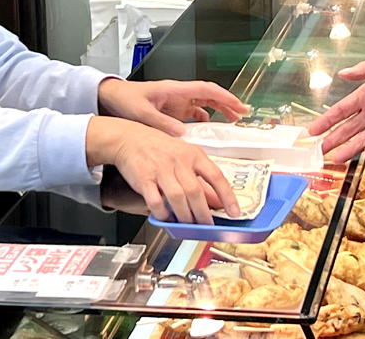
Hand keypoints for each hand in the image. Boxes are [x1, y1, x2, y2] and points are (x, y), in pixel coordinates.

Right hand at [86, 117, 239, 223]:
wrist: (129, 138)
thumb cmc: (160, 148)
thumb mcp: (185, 157)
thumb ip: (202, 179)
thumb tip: (218, 201)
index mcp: (194, 154)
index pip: (216, 176)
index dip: (228, 197)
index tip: (235, 212)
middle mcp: (179, 161)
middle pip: (196, 192)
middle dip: (203, 214)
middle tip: (207, 226)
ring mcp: (161, 169)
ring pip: (178, 198)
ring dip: (185, 216)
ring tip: (188, 224)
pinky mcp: (144, 178)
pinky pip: (156, 201)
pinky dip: (163, 213)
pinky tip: (166, 217)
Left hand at [97, 78, 248, 135]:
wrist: (112, 97)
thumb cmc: (125, 99)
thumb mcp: (142, 113)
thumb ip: (162, 123)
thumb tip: (182, 133)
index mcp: (175, 90)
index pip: (205, 90)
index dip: (224, 97)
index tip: (238, 106)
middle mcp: (179, 94)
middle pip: (209, 95)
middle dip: (228, 103)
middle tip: (243, 114)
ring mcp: (177, 101)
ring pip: (204, 103)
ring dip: (219, 110)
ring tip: (233, 120)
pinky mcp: (173, 109)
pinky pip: (194, 112)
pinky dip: (205, 117)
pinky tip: (210, 126)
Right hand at [305, 57, 364, 162]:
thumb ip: (363, 70)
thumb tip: (342, 73)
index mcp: (362, 97)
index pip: (339, 111)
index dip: (325, 121)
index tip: (312, 131)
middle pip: (347, 129)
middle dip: (333, 140)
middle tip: (319, 151)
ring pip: (361, 138)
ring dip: (349, 148)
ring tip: (336, 159)